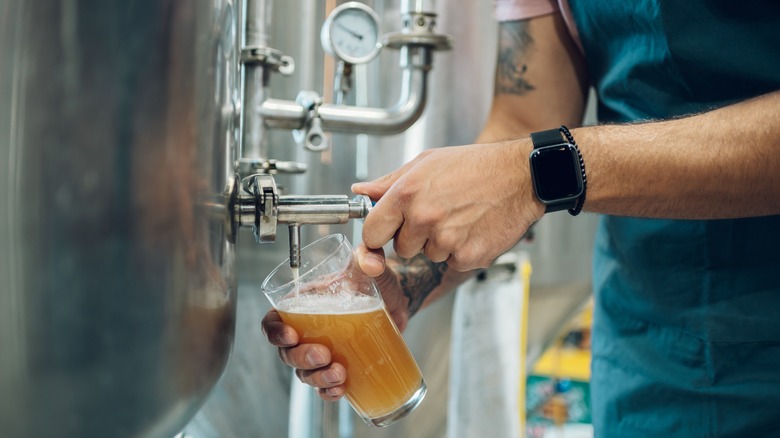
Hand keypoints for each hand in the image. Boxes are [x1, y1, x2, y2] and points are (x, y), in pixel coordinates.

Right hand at [260, 244, 409, 401]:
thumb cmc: (376, 280)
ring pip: (304, 372)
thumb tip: (371, 261)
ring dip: (317, 378)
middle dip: (300, 358)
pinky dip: (329, 392)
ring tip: (339, 374)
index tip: (291, 335)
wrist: (399, 300)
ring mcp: (322, 350)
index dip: (275, 331)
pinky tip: (341, 389)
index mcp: (303, 304)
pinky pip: (325, 386)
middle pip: (287, 352)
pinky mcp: (339, 365)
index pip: (274, 321)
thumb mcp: (370, 266)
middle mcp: (307, 330)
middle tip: (323, 355)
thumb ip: (369, 255)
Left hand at [352, 140, 543, 270]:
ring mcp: (446, 240)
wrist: (520, 176)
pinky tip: (474, 228)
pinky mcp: (468, 256)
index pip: (372, 232)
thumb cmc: (474, 166)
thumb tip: (362, 192)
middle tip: (438, 214)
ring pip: (428, 256)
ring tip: (460, 217)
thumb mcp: (426, 163)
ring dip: (440, 243)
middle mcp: (423, 218)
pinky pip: (452, 262)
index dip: (378, 235)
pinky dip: (462, 251)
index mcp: (406, 194)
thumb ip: (390, 181)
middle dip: (415, 237)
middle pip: (401, 249)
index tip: (386, 232)